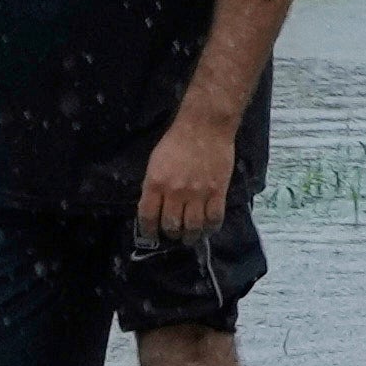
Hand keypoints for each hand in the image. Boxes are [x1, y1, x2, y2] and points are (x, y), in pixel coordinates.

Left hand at [136, 109, 238, 241]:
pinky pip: (214, 218)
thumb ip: (154, 186)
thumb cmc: (176, 142)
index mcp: (156, 183)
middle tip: (174, 235)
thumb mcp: (155, 162)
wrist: (204, 127)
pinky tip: (208, 229)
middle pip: (172, 225)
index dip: (149, 231)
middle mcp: (175, 192)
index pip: (148, 216)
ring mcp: (198, 193)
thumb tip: (155, 206)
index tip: (152, 235)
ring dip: (191, 236)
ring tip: (191, 237)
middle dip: (172, 234)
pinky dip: (211, 228)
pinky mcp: (217, 192)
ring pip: (194, 226)